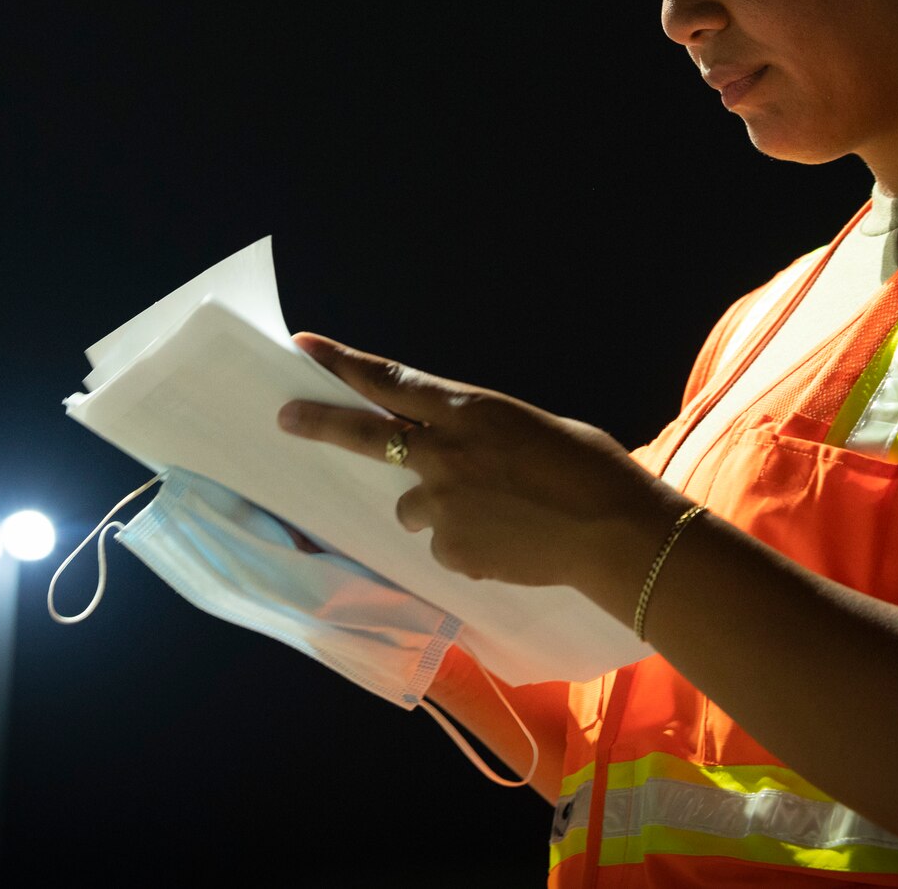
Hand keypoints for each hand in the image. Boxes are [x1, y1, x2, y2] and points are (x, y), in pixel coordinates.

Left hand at [277, 333, 688, 592]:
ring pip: (413, 505)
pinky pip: (443, 544)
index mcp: (468, 410)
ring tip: (494, 510)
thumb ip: (479, 431)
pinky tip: (507, 540)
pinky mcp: (451, 551)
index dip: (343, 363)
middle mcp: (443, 454)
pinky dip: (465, 542)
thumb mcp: (531, 425)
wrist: (613, 532)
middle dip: (319, 424)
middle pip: (366, 435)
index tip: (305, 346)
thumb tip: (454, 447)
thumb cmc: (588, 467)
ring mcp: (442, 506)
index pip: (390, 380)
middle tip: (284, 417)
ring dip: (436, 504)